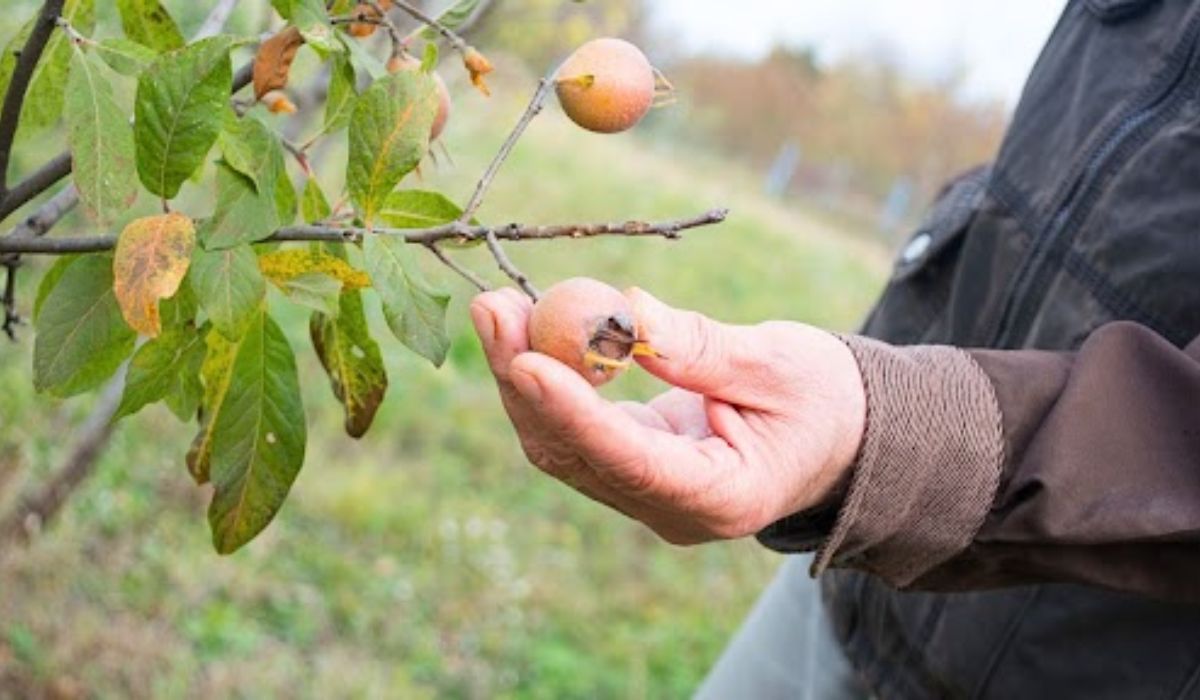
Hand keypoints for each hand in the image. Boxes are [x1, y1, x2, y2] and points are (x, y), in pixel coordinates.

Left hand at [469, 287, 866, 544]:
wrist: (837, 435)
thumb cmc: (823, 400)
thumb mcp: (778, 364)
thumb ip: (701, 348)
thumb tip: (625, 313)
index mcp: (722, 497)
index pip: (632, 462)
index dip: (574, 413)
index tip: (526, 361)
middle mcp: (670, 509)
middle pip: (575, 453)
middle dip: (524, 382)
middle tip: (492, 307)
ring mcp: (644, 493)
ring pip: (560, 443)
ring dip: (520, 375)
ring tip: (496, 306)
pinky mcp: (629, 466)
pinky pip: (572, 428)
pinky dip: (544, 378)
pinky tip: (525, 326)